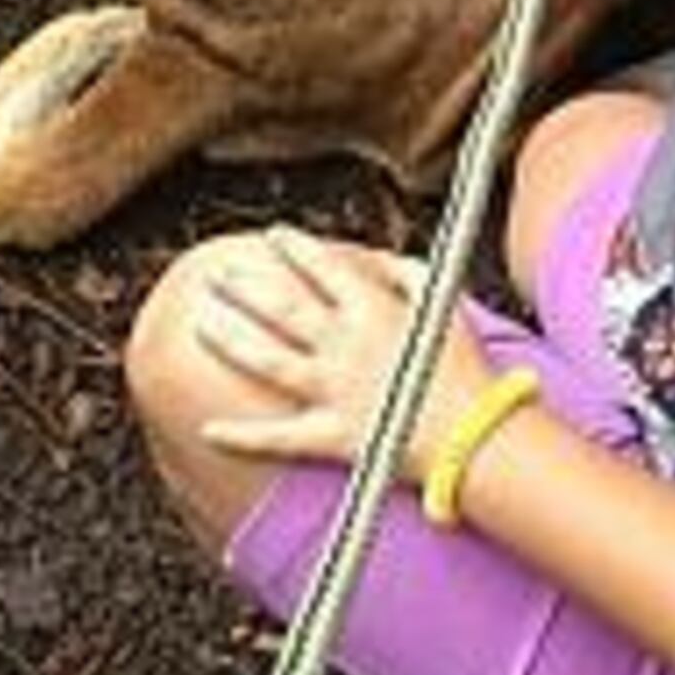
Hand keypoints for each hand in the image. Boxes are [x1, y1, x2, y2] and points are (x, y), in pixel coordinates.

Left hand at [187, 227, 496, 481]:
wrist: (475, 432)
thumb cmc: (465, 367)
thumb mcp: (446, 302)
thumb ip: (408, 272)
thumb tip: (376, 258)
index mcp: (372, 309)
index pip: (323, 268)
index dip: (295, 249)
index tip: (272, 236)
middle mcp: (345, 344)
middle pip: (283, 307)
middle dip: (245, 285)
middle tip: (215, 272)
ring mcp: (333, 390)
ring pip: (268, 359)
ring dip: (229, 339)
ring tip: (199, 322)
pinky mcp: (330, 436)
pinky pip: (278, 438)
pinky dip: (241, 437)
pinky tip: (207, 430)